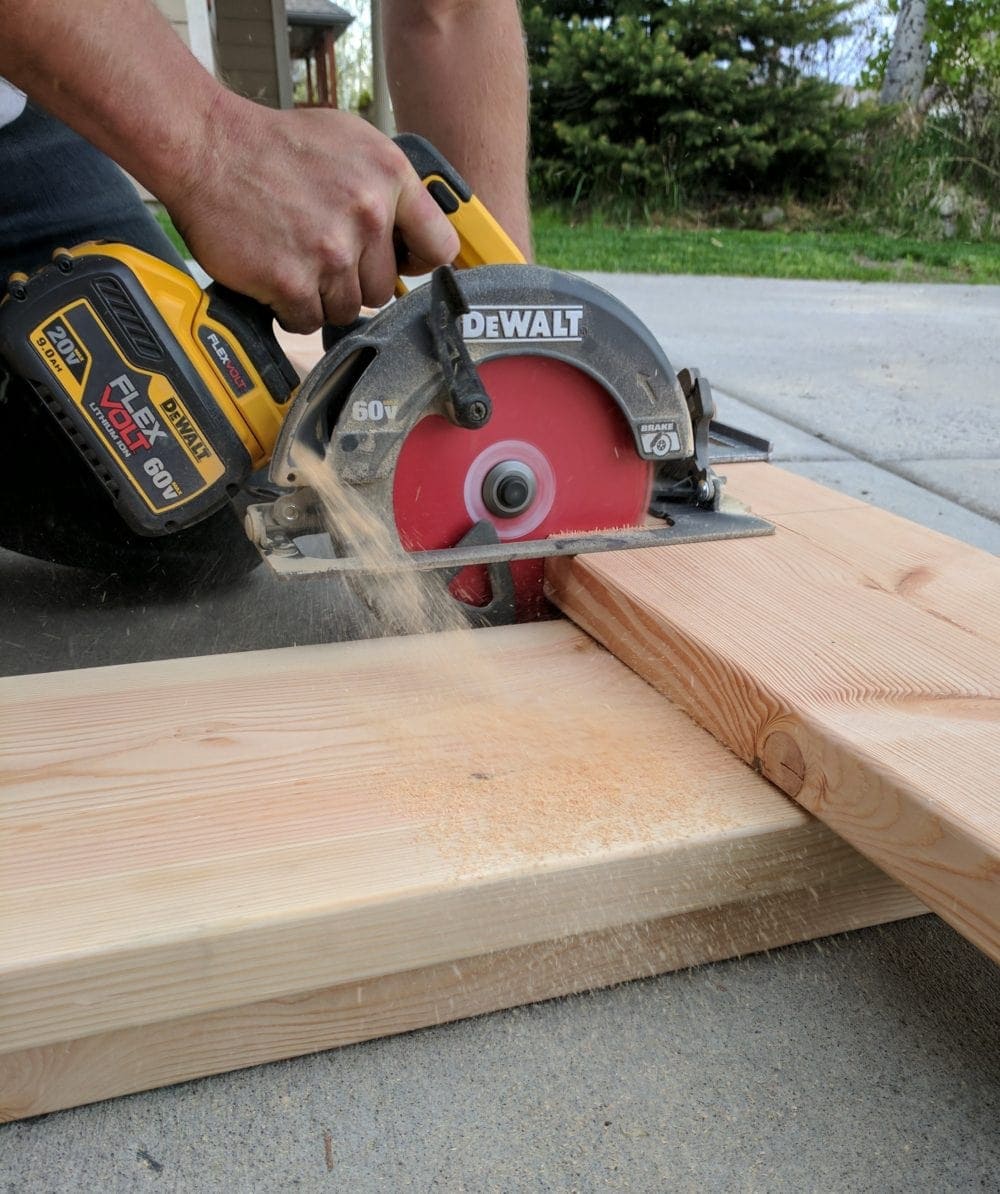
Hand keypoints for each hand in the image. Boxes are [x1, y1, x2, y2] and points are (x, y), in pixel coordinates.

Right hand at [164, 99, 459, 332]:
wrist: (206, 145)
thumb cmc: (275, 146)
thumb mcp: (350, 142)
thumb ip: (389, 188)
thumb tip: (415, 237)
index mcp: (389, 176)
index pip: (439, 247)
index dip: (418, 263)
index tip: (400, 264)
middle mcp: (367, 214)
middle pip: (382, 288)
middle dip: (353, 279)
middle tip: (321, 252)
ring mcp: (330, 251)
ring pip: (346, 308)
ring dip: (320, 295)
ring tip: (295, 259)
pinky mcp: (292, 281)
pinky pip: (307, 321)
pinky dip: (290, 308)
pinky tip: (275, 274)